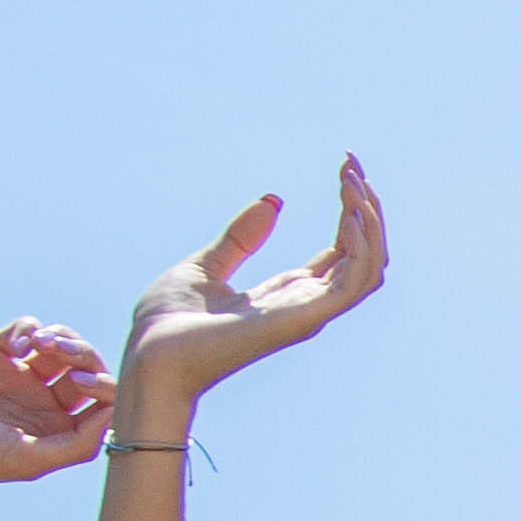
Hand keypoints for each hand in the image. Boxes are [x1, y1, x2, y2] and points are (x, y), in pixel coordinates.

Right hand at [0, 319, 112, 499]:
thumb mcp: (28, 460)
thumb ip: (78, 445)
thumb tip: (117, 415)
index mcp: (55, 432)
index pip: (101, 404)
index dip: (104, 388)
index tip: (80, 385)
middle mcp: (41, 403)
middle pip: (86, 369)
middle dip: (85, 356)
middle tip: (63, 358)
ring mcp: (17, 374)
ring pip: (63, 344)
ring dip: (63, 337)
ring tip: (42, 345)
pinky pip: (28, 327)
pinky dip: (29, 329)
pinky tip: (14, 346)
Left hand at [119, 157, 389, 410]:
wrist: (150, 356)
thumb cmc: (167, 325)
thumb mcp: (205, 265)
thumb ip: (241, 237)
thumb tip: (274, 201)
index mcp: (286, 294)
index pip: (343, 251)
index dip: (352, 209)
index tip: (345, 165)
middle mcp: (304, 304)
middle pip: (364, 256)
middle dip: (368, 208)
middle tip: (351, 164)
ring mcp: (305, 313)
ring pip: (369, 269)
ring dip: (371, 223)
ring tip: (352, 182)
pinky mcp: (300, 319)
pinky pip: (352, 284)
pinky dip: (361, 247)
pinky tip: (348, 213)